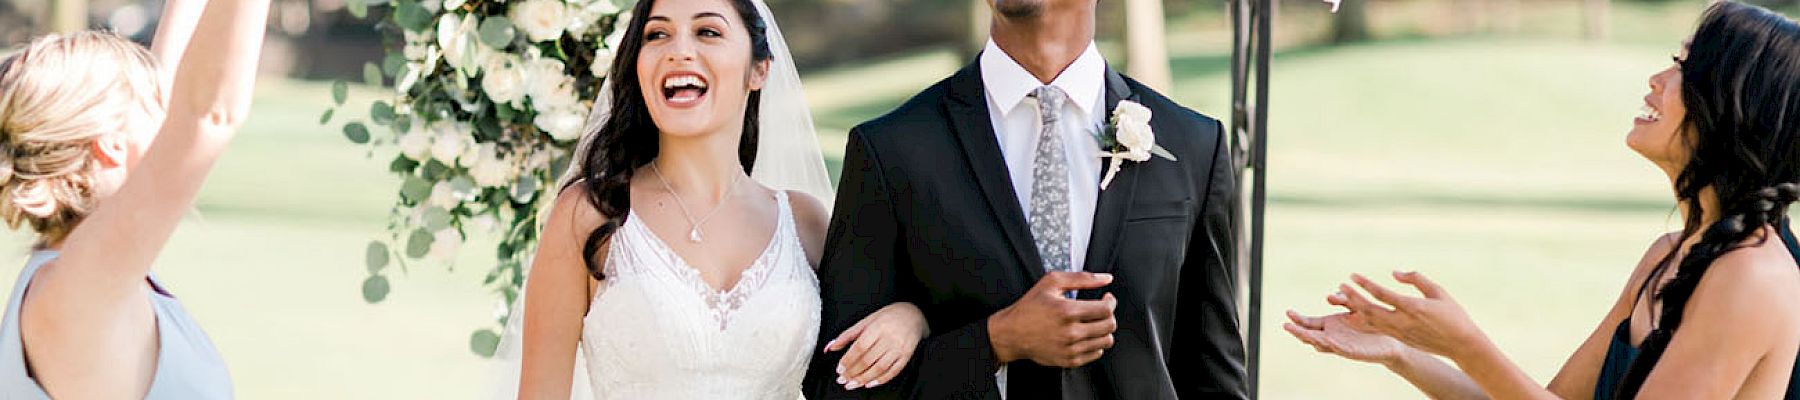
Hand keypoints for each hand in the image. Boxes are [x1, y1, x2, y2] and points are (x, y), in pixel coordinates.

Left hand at [824, 302, 928, 389]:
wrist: (914, 315)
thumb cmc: (887, 317)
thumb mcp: (866, 321)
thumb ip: (847, 335)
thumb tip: (829, 347)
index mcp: (877, 327)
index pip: (860, 347)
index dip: (848, 360)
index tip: (839, 369)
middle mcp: (889, 338)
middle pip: (868, 360)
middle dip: (853, 372)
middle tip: (842, 380)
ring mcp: (899, 348)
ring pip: (880, 368)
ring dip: (864, 379)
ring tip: (852, 385)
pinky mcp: (907, 356)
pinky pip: (893, 371)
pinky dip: (881, 380)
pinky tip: (869, 384)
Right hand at [988, 272, 1117, 367]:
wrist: (1011, 333)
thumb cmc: (1029, 307)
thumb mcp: (1051, 282)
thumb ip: (1082, 278)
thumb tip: (1106, 278)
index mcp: (1067, 311)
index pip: (1106, 309)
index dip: (1111, 301)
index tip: (1107, 298)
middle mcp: (1070, 332)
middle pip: (1109, 326)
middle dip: (1109, 315)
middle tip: (1101, 310)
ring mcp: (1070, 349)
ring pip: (1106, 341)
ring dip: (1103, 330)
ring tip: (1092, 322)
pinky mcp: (1069, 361)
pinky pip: (1096, 353)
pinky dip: (1095, 343)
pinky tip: (1084, 334)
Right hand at [1284, 309, 1409, 365]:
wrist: (1393, 339)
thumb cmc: (1372, 323)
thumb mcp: (1355, 306)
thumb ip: (1343, 300)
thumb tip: (1328, 297)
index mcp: (1330, 326)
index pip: (1309, 323)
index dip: (1298, 319)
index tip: (1288, 312)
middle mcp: (1332, 336)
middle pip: (1309, 335)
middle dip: (1298, 331)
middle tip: (1286, 325)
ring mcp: (1341, 345)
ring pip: (1322, 344)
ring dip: (1311, 339)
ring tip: (1301, 334)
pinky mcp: (1353, 352)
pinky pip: (1341, 349)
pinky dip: (1333, 346)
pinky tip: (1327, 339)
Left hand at [1332, 271, 1489, 360]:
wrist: (1462, 344)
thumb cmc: (1453, 315)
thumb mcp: (1438, 291)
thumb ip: (1416, 279)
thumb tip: (1394, 273)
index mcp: (1413, 307)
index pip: (1382, 294)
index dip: (1365, 284)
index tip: (1352, 275)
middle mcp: (1402, 321)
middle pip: (1370, 310)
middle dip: (1352, 297)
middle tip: (1340, 286)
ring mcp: (1399, 332)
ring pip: (1370, 321)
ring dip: (1353, 310)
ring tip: (1340, 298)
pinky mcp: (1399, 338)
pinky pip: (1375, 329)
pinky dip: (1361, 322)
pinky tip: (1351, 315)